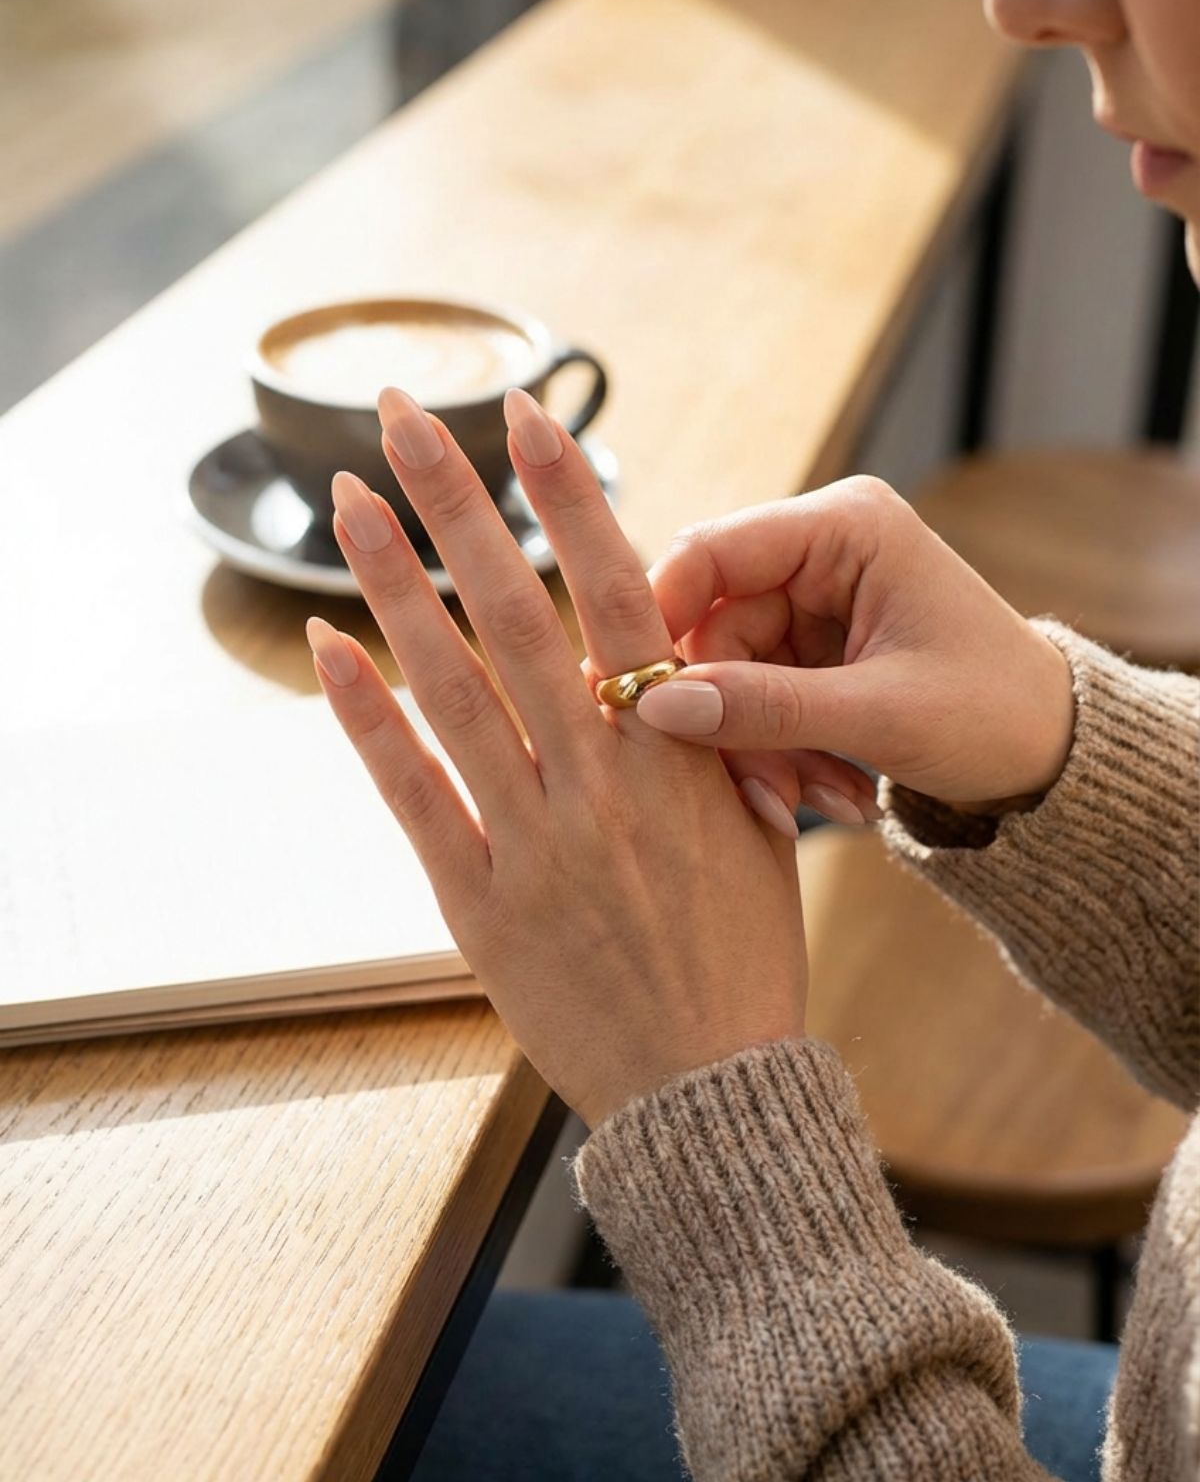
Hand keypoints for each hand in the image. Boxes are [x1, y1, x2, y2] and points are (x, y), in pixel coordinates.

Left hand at [306, 387, 805, 1128]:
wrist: (713, 1087)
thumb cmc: (742, 957)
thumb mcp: (754, 831)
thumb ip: (704, 740)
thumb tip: (663, 667)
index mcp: (681, 755)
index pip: (620, 594)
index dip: (566, 498)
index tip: (521, 415)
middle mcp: (604, 782)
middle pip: (517, 615)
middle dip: (456, 503)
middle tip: (402, 414)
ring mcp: (536, 841)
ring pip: (453, 688)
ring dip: (396, 586)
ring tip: (349, 501)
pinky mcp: (480, 903)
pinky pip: (414, 796)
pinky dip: (368, 720)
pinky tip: (329, 649)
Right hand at [632, 477, 1075, 815]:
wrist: (1053, 757)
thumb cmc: (996, 714)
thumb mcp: (882, 715)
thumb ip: (766, 708)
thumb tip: (657, 707)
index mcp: (846, 526)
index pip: (710, 551)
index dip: (661, 619)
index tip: (630, 696)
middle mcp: (821, 550)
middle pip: (712, 624)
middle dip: (727, 715)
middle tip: (759, 794)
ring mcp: (813, 600)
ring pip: (727, 671)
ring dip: (757, 747)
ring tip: (808, 804)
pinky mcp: (812, 647)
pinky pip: (755, 696)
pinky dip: (778, 751)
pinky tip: (824, 793)